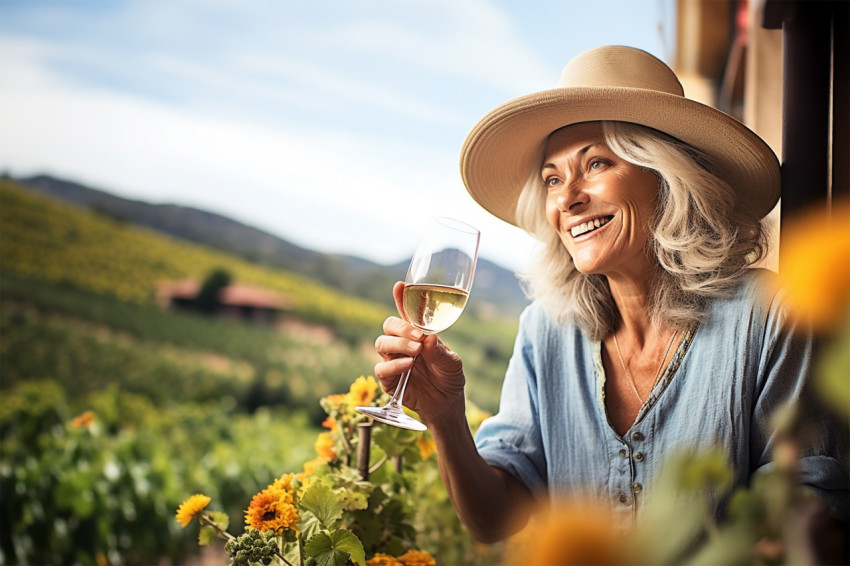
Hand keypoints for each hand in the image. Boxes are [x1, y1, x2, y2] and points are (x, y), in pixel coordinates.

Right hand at [373, 281, 465, 421]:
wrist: (447, 404)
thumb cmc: (449, 378)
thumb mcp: (452, 363)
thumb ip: (440, 351)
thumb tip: (429, 338)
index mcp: (418, 334)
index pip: (406, 313)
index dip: (401, 298)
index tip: (400, 285)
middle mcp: (402, 344)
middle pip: (389, 325)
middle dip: (401, 327)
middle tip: (417, 337)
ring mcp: (393, 360)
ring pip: (382, 343)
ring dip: (398, 344)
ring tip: (416, 351)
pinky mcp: (388, 379)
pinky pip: (382, 368)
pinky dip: (394, 365)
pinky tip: (408, 365)